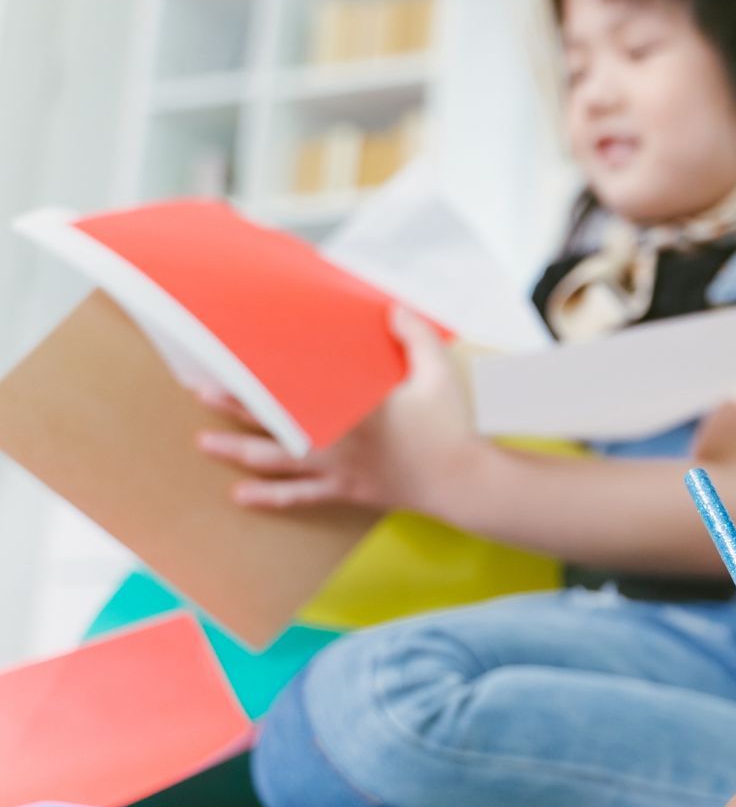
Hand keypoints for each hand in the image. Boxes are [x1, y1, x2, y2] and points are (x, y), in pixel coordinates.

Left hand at [196, 306, 478, 513]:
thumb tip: (393, 309)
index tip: (229, 362)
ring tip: (204, 442)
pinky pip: (299, 497)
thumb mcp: (439, 372)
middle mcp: (333, 439)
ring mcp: (336, 469)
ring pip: (275, 459)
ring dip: (237, 450)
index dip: (259, 378)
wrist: (463, 482)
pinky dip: (268, 497)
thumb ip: (414, 336)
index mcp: (350, 407)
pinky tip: (241, 496)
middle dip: (234, 406)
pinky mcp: (346, 491)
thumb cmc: (450, 428)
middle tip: (201, 392)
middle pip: (273, 421)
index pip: (293, 389)